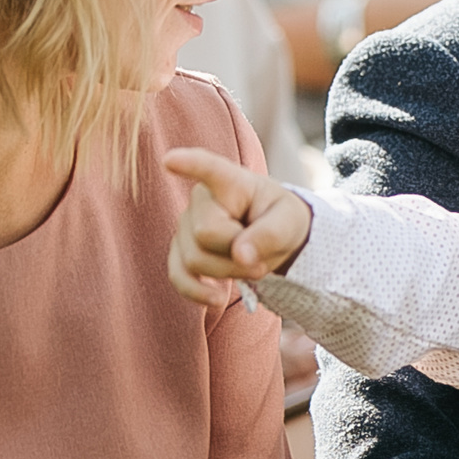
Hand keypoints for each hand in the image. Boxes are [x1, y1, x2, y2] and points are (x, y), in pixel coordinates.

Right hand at [164, 148, 311, 305]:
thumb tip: (240, 256)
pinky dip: (196, 293)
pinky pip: (177, 276)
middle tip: (260, 256)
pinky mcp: (180, 252)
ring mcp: (185, 226)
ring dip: (228, 272)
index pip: (209, 169)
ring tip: (249, 265)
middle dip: (236, 253)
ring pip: (194, 259)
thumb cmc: (280, 220)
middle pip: (206, 233)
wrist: (272, 238)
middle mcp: (201, 199)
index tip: (169, 160)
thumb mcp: (289, 223)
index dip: (189, 164)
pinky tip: (216, 298)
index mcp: (231, 182)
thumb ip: (269, 235)